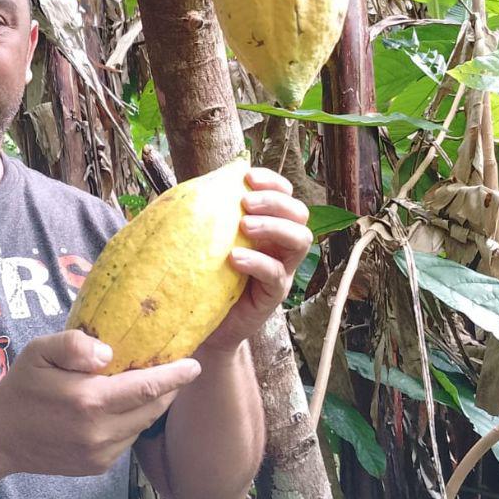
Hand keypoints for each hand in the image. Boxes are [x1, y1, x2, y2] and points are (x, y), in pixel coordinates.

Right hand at [0, 330, 200, 476]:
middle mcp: (99, 432)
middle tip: (175, 369)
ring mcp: (100, 454)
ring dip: (150, 405)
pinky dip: (132, 422)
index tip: (195, 364)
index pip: (147, 387)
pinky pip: (127, 440)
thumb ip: (74, 345)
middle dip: (168, 389)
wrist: (0, 435)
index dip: (175, 376)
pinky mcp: (98, 467)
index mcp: (89, 400)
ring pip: (142, 425)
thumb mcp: (39, 350)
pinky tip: (120, 407)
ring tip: (148, 385)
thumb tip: (110, 353)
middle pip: (152, 408)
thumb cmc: (23, 385)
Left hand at [198, 167, 311, 356]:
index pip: (284, 194)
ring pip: (300, 239)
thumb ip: (210, 214)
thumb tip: (197, 184)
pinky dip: (258, 261)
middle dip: (275, 201)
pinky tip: (235, 258)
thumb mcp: (207, 238)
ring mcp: (281, 269)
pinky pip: (276, 274)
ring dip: (274, 226)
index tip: (247, 176)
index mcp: (267, 223)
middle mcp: (280, 243)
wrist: (202, 321)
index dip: (272, 181)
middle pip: (299, 212)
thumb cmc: (204, 274)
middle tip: (245, 203)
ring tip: (244, 225)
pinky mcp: (273, 294)